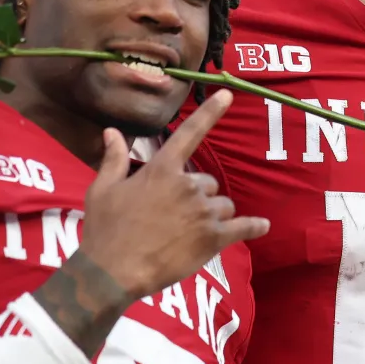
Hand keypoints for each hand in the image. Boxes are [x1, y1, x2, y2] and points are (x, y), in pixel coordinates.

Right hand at [77, 91, 269, 299]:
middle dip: (197, 197)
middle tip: (173, 218)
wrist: (112, 270)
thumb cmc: (104, 229)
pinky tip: (262, 226)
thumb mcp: (102, 189)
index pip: (190, 133)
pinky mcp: (213, 238)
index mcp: (162, 169)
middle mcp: (187, 185)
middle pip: (208, 183)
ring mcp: (202, 212)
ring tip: (188, 234)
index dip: (210, 112)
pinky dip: (253, 227)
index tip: (228, 92)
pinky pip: (243, 228)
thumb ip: (114, 158)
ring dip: (213, 216)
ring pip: (223, 205)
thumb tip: (112, 131)